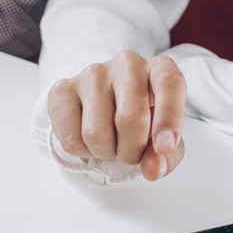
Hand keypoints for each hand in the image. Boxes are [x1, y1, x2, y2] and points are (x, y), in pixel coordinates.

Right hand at [46, 50, 185, 179]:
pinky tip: (88, 137)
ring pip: (97, 133)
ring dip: (106, 152)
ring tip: (110, 142)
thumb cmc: (141, 121)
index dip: (169, 118)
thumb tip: (153, 168)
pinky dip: (82, 151)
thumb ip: (167, 156)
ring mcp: (92, 73)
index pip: (169, 84)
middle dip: (132, 150)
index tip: (165, 148)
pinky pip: (71, 138)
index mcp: (159, 69)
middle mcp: (127, 63)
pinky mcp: (63, 89)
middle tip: (130, 152)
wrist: (104, 107)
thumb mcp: (163, 138)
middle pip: (131, 117)